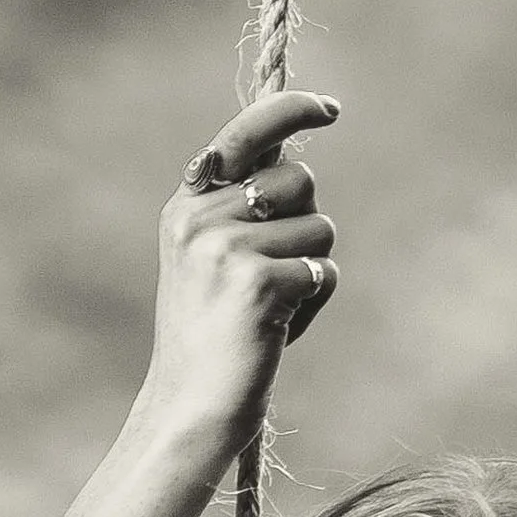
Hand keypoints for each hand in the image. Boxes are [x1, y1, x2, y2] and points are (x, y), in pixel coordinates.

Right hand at [139, 87, 340, 459]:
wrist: (190, 408)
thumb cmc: (214, 339)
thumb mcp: (213, 261)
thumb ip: (245, 210)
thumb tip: (299, 164)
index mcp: (186, 205)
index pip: (247, 132)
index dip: (292, 110)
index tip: (331, 109)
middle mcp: (200, 218)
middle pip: (300, 179)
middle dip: (307, 224)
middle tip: (276, 274)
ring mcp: (225, 248)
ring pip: (319, 227)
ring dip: (314, 269)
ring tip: (274, 307)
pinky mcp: (257, 282)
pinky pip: (324, 272)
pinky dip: (315, 304)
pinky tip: (279, 328)